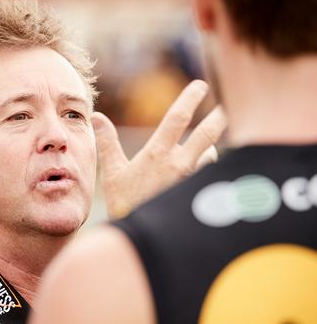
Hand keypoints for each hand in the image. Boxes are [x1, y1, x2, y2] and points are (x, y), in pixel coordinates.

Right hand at [93, 80, 226, 218]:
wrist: (142, 237)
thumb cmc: (124, 204)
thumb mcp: (112, 173)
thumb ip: (107, 143)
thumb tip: (97, 116)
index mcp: (157, 155)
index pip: (177, 118)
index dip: (190, 98)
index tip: (200, 85)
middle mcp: (180, 165)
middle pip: (208, 133)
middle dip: (219, 117)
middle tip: (226, 107)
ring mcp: (192, 181)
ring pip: (212, 155)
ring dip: (208, 150)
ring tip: (201, 153)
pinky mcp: (199, 194)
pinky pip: (211, 175)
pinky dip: (209, 169)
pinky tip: (204, 175)